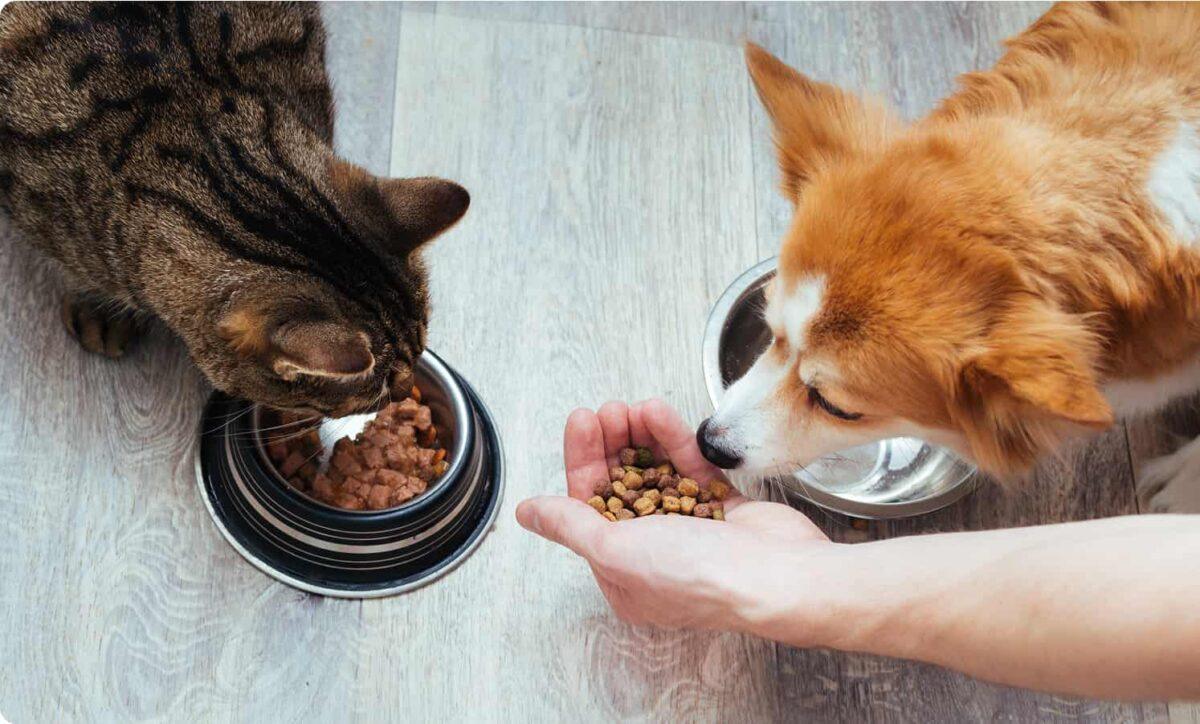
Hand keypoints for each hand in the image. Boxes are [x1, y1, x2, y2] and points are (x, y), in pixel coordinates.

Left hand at [517, 399, 831, 635]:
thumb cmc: (699, 576)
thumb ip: (571, 525)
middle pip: (620, 485)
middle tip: (608, 410)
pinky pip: (689, 467)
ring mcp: (689, 528)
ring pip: (655, 471)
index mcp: (622, 573)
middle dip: (611, 444)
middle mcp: (653, 552)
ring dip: (641, 437)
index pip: (589, 506)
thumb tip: (528, 513)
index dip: (583, 461)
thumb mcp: (617, 550)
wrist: (779, 576)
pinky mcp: (721, 506)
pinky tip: (659, 413)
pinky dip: (673, 440)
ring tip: (633, 407)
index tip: (582, 422)